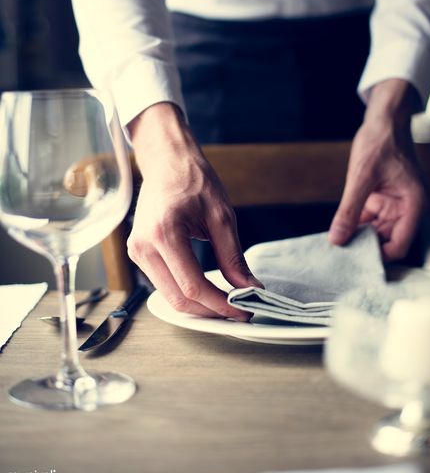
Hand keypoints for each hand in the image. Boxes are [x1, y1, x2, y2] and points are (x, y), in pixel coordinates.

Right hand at [127, 103, 261, 318]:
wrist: (167, 161)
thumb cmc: (193, 180)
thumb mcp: (222, 216)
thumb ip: (233, 257)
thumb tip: (249, 288)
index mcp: (164, 233)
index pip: (193, 285)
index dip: (220, 304)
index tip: (243, 309)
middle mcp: (143, 246)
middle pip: (178, 298)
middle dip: (210, 311)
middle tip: (238, 311)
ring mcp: (136, 251)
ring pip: (169, 296)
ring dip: (198, 305)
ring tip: (226, 302)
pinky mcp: (138, 253)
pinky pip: (162, 284)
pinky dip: (185, 291)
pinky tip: (207, 289)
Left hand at [329, 80, 425, 259]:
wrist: (383, 120)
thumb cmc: (380, 141)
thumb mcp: (361, 177)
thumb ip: (349, 210)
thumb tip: (337, 239)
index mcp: (414, 204)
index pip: (399, 245)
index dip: (378, 257)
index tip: (354, 261)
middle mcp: (408, 209)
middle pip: (387, 242)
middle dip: (365, 248)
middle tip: (339, 256)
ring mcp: (395, 205)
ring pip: (376, 233)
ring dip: (358, 237)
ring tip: (336, 246)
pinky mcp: (382, 200)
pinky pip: (369, 220)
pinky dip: (355, 225)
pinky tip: (338, 230)